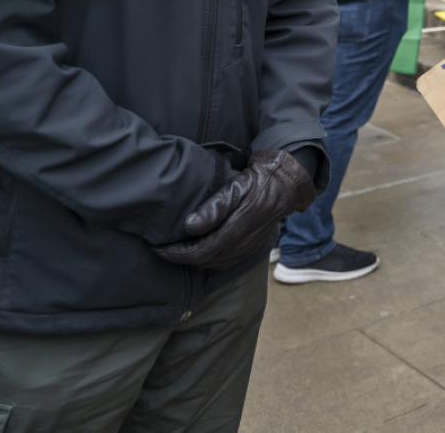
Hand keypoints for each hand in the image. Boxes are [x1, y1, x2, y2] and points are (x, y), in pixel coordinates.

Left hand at [154, 149, 314, 269]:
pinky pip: (225, 261)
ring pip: (214, 263)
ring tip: (176, 249)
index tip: (157, 248)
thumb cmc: (259, 180)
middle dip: (179, 258)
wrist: (287, 184)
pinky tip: (199, 250)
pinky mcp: (251, 247)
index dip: (175, 253)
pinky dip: (208, 259)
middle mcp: (243, 243)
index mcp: (237, 229)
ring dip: (193, 259)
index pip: (199, 251)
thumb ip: (214, 206)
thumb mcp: (237, 185)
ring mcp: (248, 248)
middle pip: (204, 261)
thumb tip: (190, 225)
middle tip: (160, 249)